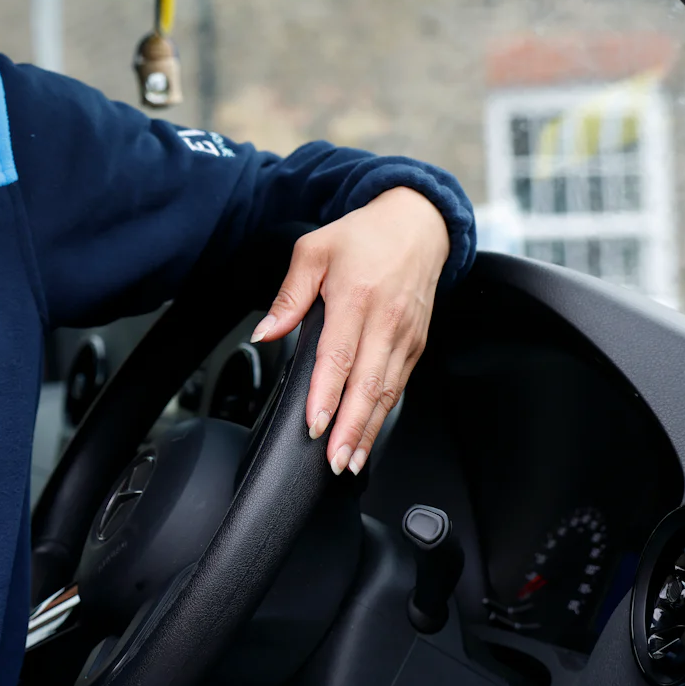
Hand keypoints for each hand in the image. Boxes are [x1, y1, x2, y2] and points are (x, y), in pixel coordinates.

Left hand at [249, 187, 449, 474]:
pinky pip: (399, 385)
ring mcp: (405, 335)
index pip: (340, 355)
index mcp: (357, 296)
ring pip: (387, 392)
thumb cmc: (363, 236)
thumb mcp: (314, 250)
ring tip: (351, 460)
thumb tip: (266, 333)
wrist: (417, 224)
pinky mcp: (416, 344)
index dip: (327, 394)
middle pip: (369, 384)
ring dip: (369, 430)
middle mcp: (386, 320)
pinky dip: (383, 415)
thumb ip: (288, 296)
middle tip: (335, 461)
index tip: (315, 425)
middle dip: (352, 428)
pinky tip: (369, 436)